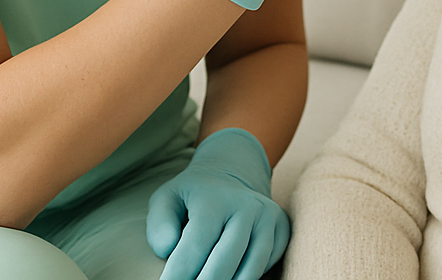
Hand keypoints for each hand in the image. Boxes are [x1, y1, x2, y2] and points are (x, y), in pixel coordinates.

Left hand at [147, 128, 289, 279]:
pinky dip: (248, 277)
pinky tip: (231, 277)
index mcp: (215, 199)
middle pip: (225, 263)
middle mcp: (247, 207)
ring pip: (251, 270)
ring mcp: (268, 218)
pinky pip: (267, 266)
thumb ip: (159, 224)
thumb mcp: (167, 198)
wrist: (231, 172)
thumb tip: (168, 250)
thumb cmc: (193, 194)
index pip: (196, 246)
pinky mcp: (282, 229)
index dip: (179, 274)